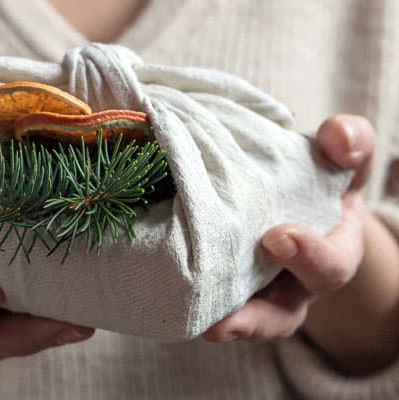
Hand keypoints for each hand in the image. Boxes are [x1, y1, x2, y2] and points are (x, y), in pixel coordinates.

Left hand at [203, 115, 374, 341]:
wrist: (285, 188)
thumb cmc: (315, 171)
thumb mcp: (337, 152)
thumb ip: (348, 141)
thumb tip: (338, 141)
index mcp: (328, 251)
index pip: (331, 266)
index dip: (309, 257)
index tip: (277, 237)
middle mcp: (293, 282)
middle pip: (281, 315)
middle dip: (257, 317)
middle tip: (226, 318)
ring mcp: (256, 289)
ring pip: (243, 323)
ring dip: (221, 327)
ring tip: (198, 330)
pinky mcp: (221, 285)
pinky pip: (210, 305)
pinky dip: (192, 304)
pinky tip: (165, 297)